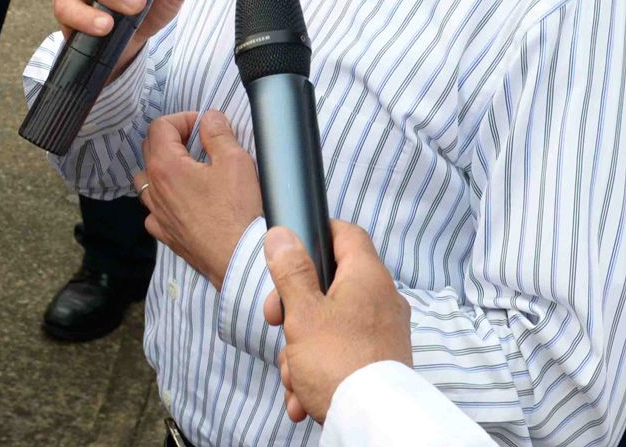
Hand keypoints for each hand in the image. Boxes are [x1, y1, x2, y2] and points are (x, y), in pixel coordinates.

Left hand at [132, 109, 261, 288]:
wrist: (242, 260)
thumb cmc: (239, 213)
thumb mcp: (235, 162)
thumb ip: (218, 133)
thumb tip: (209, 118)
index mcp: (165, 166)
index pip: (159, 126)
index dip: (182, 118)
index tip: (203, 125)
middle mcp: (154, 190)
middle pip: (150, 149)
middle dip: (173, 138)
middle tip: (199, 141)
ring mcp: (157, 214)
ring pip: (147, 180)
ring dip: (164, 168)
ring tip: (190, 169)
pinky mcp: (166, 234)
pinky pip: (155, 210)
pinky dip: (165, 199)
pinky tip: (184, 201)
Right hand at [263, 222, 412, 424]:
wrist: (372, 424)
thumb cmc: (337, 362)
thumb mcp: (303, 311)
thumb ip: (291, 270)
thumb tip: (283, 235)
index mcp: (368, 278)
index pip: (345, 233)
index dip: (315, 235)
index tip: (288, 255)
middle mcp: (382, 301)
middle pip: (328, 285)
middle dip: (294, 308)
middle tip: (276, 322)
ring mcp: (382, 333)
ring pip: (329, 324)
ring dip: (300, 348)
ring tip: (293, 374)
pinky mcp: (379, 362)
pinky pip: (341, 352)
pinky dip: (318, 369)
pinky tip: (302, 393)